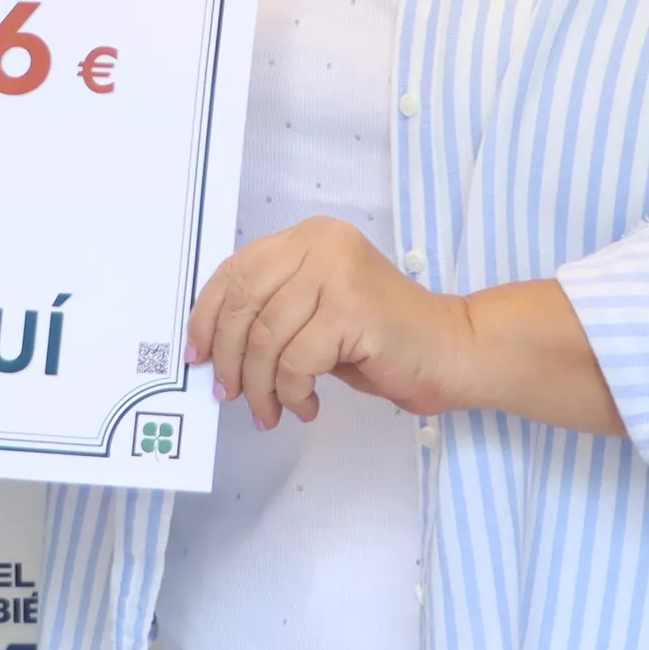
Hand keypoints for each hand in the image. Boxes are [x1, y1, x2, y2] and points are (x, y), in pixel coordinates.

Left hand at [191, 219, 483, 428]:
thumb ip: (272, 314)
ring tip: (270, 411)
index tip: (197, 354)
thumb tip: (214, 348)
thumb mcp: (316, 313)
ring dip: (260, 386)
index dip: (207, 316)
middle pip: (245, 302)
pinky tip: (306, 405)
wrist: (451, 351)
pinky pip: (296, 361)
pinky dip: (292, 393)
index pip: (236, 271)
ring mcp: (339, 273)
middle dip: (229, 356)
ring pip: (266, 337)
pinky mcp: (353, 310)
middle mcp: (323, 244)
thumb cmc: (382, 339)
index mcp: (309, 238)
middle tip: (229, 392)